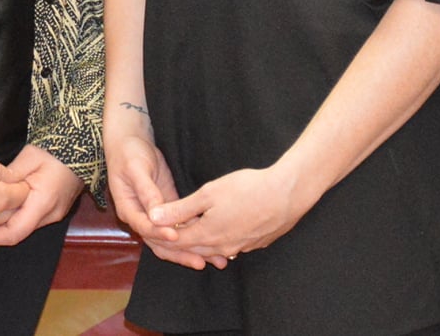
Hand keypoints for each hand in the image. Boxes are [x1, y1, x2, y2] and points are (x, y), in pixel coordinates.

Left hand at [0, 144, 83, 245]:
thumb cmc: (55, 151)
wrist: (81, 148)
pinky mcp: (54, 210)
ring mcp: (54, 214)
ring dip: (4, 224)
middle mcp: (50, 215)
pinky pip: (31, 220)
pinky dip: (15, 217)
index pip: (14, 233)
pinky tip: (3, 206)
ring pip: (24, 227)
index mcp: (43, 203)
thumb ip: (9, 177)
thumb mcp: (28, 157)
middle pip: (17, 233)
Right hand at [103, 125, 215, 270]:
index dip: (160, 233)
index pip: (145, 228)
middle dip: (181, 253)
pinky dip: (195, 233)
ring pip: (173, 239)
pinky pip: (182, 225)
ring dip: (191, 249)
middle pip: (161, 242)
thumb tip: (155, 212)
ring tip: (214, 259)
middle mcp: (142, 218)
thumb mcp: (136, 169)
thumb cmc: (129, 154)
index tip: (176, 236)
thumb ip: (146, 191)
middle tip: (201, 262)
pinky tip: (213, 242)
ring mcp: (156, 215)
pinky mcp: (169, 207)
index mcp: (129, 210)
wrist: (131, 142)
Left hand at [147, 162, 315, 263]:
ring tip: (192, 229)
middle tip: (169, 230)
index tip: (154, 226)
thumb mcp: (208, 194)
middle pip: (194, 249)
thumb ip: (180, 209)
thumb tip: (153, 218)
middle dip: (179, 241)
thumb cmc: (247, 189)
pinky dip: (220, 240)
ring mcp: (241, 247)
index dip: (163, 235)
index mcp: (207, 235)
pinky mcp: (255, 244)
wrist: (287, 194)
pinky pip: (231, 246)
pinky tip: (221, 229)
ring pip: (213, 249)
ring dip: (200, 242)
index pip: (177, 242)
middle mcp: (223, 247)